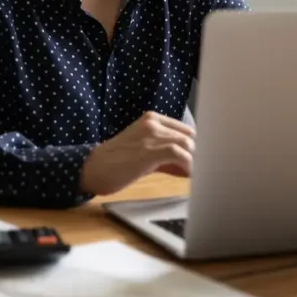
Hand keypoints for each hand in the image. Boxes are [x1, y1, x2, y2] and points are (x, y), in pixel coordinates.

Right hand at [79, 111, 195, 195]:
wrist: (91, 168)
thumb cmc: (115, 164)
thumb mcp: (144, 155)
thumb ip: (167, 158)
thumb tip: (191, 168)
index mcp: (152, 119)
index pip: (186, 131)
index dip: (198, 148)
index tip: (204, 162)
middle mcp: (153, 122)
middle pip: (191, 136)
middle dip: (200, 155)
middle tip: (205, 172)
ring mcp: (151, 134)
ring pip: (188, 144)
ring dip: (197, 162)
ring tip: (199, 177)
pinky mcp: (149, 149)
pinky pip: (179, 154)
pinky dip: (189, 166)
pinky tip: (191, 177)